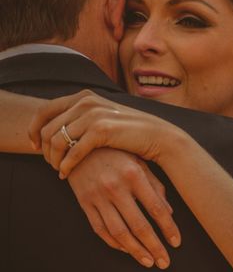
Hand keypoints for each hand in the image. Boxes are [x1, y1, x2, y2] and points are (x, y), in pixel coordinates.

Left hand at [28, 90, 175, 177]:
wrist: (159, 138)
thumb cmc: (131, 133)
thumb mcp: (103, 118)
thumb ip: (81, 118)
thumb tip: (55, 129)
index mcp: (84, 96)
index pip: (44, 110)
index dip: (34, 129)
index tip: (34, 147)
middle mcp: (86, 101)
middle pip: (47, 127)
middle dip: (43, 149)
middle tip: (50, 163)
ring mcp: (94, 114)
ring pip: (57, 140)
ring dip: (54, 159)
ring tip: (59, 170)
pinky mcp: (102, 130)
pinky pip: (72, 151)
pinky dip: (66, 165)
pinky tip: (65, 175)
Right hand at [68, 148, 180, 268]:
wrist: (79, 144)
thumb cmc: (117, 152)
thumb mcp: (140, 162)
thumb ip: (155, 186)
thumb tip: (169, 213)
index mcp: (134, 174)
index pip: (156, 208)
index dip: (168, 228)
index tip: (176, 243)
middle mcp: (115, 187)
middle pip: (138, 225)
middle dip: (153, 246)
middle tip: (164, 262)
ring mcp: (97, 197)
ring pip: (118, 232)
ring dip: (135, 251)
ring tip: (148, 262)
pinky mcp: (84, 203)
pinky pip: (100, 229)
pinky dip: (114, 243)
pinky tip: (127, 250)